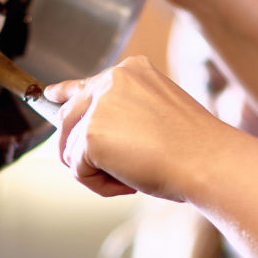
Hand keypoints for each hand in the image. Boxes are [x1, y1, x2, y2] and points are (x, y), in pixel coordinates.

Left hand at [47, 56, 244, 200]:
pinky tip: (129, 183)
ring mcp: (98, 107)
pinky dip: (100, 185)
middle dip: (77, 148)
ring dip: (98, 170)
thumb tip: (91, 135)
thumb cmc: (194, 147)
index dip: (65, 94)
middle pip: (67, 118)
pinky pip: (79, 171)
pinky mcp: (91, 136)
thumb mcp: (158, 116)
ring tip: (133, 175)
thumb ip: (124, 115)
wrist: (207, 160)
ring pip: (73, 149)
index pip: (85, 84)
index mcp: (131, 72)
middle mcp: (110, 81)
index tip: (51, 95)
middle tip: (104, 170)